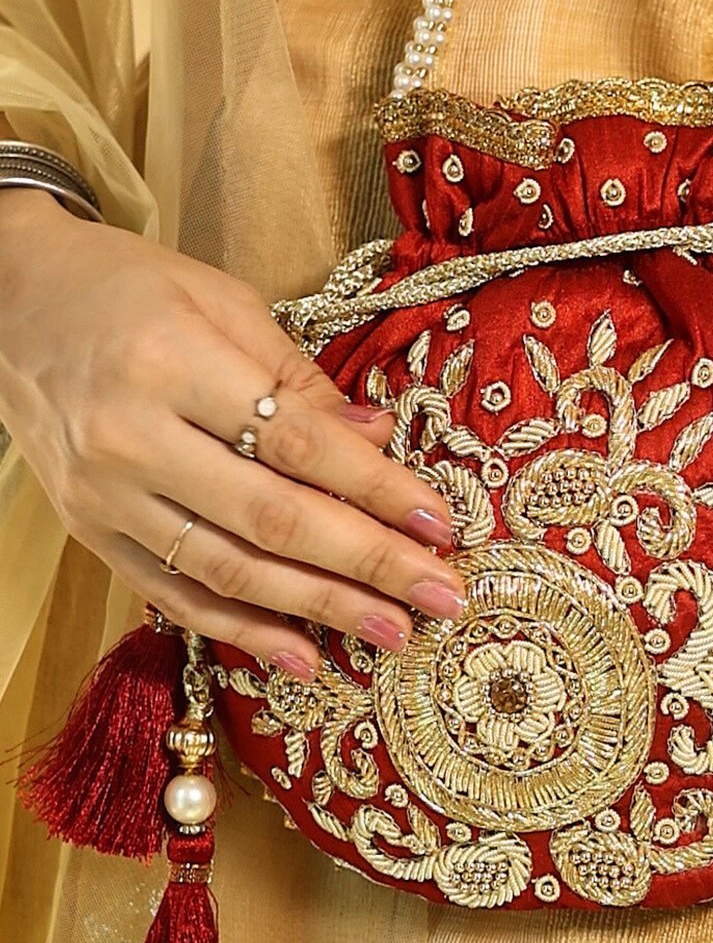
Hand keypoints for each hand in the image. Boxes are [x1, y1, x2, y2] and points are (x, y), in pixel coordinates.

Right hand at [0, 190, 464, 678]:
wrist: (11, 303)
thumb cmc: (127, 288)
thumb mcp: (221, 301)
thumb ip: (297, 377)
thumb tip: (377, 437)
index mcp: (170, 363)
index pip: (295, 443)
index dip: (374, 489)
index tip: (439, 523)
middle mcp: (131, 438)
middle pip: (271, 519)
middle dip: (366, 564)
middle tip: (440, 598)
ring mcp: (106, 496)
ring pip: (227, 570)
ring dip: (319, 609)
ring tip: (392, 631)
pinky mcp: (93, 534)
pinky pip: (175, 596)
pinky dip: (241, 630)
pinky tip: (303, 654)